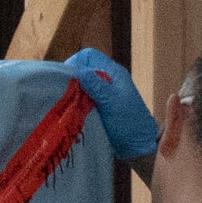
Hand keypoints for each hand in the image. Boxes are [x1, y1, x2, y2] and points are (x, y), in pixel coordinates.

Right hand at [63, 46, 157, 162]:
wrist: (138, 147)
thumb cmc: (129, 123)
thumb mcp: (112, 102)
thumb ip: (96, 85)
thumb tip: (77, 71)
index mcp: (113, 73)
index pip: (88, 56)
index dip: (75, 63)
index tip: (65, 80)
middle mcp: (107, 79)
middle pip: (83, 69)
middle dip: (71, 79)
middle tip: (63, 94)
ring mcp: (103, 93)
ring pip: (81, 85)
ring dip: (73, 93)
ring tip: (67, 104)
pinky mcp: (99, 106)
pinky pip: (83, 98)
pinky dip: (76, 103)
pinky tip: (73, 112)